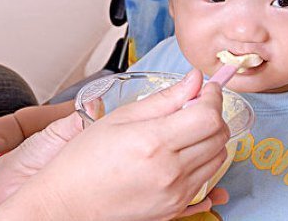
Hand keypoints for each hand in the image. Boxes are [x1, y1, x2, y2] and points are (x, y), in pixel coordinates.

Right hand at [0, 69, 230, 220]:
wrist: (68, 203)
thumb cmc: (83, 161)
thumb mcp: (120, 118)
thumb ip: (164, 99)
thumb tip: (193, 80)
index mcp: (153, 143)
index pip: (208, 116)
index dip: (213, 97)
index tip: (207, 89)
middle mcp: (169, 172)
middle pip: (219, 137)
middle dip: (214, 114)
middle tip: (197, 105)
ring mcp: (175, 195)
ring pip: (217, 159)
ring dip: (210, 138)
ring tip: (186, 129)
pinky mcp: (175, 209)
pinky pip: (206, 181)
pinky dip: (202, 162)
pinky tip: (183, 153)